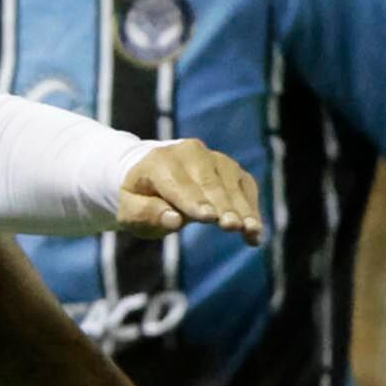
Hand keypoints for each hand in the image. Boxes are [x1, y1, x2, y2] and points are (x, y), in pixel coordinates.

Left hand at [119, 143, 263, 244]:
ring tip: (253, 232)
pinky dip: (252, 208)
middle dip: (223, 205)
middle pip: (210, 182)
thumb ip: (146, 214)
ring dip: (244, 209)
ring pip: (232, 183)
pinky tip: (256, 232)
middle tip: (233, 226)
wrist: (152, 174)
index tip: (209, 218)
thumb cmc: (139, 197)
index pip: (179, 183)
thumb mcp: (129, 210)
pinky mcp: (230, 168)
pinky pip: (246, 186)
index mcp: (159, 161)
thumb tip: (174, 220)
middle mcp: (190, 153)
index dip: (194, 201)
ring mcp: (213, 158)